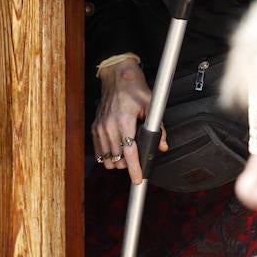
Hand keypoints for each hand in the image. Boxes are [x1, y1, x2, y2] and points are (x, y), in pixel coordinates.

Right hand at [91, 58, 167, 183]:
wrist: (117, 76)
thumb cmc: (134, 88)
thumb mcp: (151, 105)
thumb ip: (159, 127)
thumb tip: (162, 145)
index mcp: (124, 120)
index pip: (129, 153)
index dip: (134, 169)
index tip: (137, 180)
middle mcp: (109, 126)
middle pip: (119, 160)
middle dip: (129, 164)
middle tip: (137, 158)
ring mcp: (100, 127)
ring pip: (108, 159)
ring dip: (118, 161)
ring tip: (127, 153)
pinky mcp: (94, 127)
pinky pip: (99, 152)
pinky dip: (108, 156)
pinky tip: (116, 149)